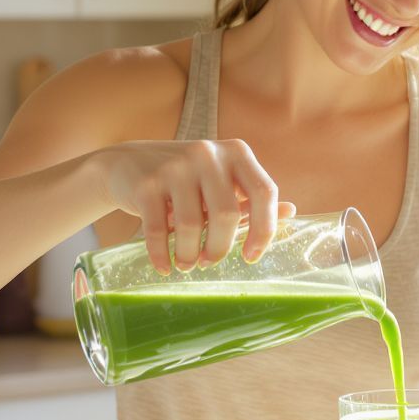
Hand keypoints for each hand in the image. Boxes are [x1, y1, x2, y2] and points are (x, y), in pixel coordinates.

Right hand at [95, 139, 294, 274]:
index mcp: (236, 153)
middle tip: (210, 263)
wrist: (127, 163)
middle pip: (227, 214)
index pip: (264, 192)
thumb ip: (251, 198)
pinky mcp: (146, 183)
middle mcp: (208, 154)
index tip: (252, 256)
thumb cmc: (186, 181)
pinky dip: (162, 255)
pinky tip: (165, 266)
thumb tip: (291, 212)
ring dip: (190, 255)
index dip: (265, 229)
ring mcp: (175, 166)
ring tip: (187, 264)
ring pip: (192, 225)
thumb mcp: (222, 182)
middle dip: (220, 248)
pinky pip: (158, 230)